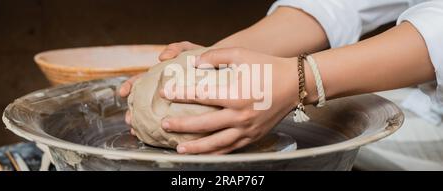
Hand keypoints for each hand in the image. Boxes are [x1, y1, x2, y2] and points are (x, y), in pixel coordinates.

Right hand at [119, 41, 203, 134]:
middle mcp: (165, 90)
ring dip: (143, 122)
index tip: (122, 93)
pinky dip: (164, 129)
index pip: (141, 80)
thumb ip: (176, 49)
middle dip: (133, 110)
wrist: (221, 70)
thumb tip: (161, 56)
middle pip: (143, 100)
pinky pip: (175, 121)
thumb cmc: (204, 60)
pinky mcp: (187, 111)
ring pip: (154, 113)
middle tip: (128, 118)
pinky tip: (160, 136)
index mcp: (162, 76)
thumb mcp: (190, 50)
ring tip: (136, 129)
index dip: (130, 86)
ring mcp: (174, 101)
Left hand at [159, 47, 300, 153]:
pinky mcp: (254, 136)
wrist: (296, 84)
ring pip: (216, 143)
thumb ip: (216, 56)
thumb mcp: (242, 55)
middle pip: (204, 124)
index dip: (180, 94)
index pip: (201, 95)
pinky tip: (204, 154)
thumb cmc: (268, 67)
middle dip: (181, 126)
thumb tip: (194, 63)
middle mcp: (241, 115)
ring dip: (196, 148)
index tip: (165, 93)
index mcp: (236, 94)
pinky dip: (215, 153)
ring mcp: (248, 129)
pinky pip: (231, 148)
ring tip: (179, 149)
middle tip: (164, 124)